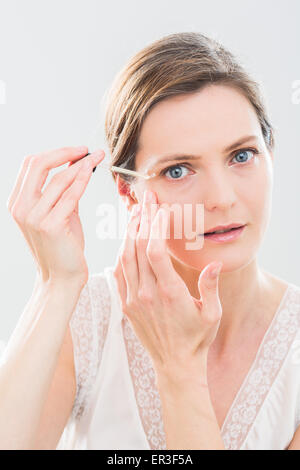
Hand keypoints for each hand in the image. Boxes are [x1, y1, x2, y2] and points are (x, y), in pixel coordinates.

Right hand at [7, 146, 104, 284]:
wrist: (62, 279)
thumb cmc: (63, 247)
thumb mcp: (60, 213)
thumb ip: (63, 191)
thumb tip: (76, 164)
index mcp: (17, 202)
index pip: (31, 165)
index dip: (55, 153)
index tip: (77, 149)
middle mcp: (20, 208)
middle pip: (38, 164)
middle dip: (64, 152)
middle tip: (86, 149)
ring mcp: (33, 217)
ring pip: (57, 179)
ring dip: (80, 164)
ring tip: (97, 158)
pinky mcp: (50, 226)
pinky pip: (69, 195)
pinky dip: (82, 179)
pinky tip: (92, 171)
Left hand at [113, 189, 222, 378]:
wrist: (174, 364)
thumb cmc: (197, 338)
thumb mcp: (212, 315)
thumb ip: (210, 287)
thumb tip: (214, 264)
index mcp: (170, 293)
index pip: (156, 252)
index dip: (156, 227)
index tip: (161, 209)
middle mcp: (147, 294)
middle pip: (139, 248)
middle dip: (142, 219)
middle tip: (147, 198)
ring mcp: (133, 299)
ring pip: (125, 257)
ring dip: (129, 232)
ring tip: (136, 212)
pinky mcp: (126, 304)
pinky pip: (119, 272)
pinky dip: (122, 252)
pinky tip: (128, 238)